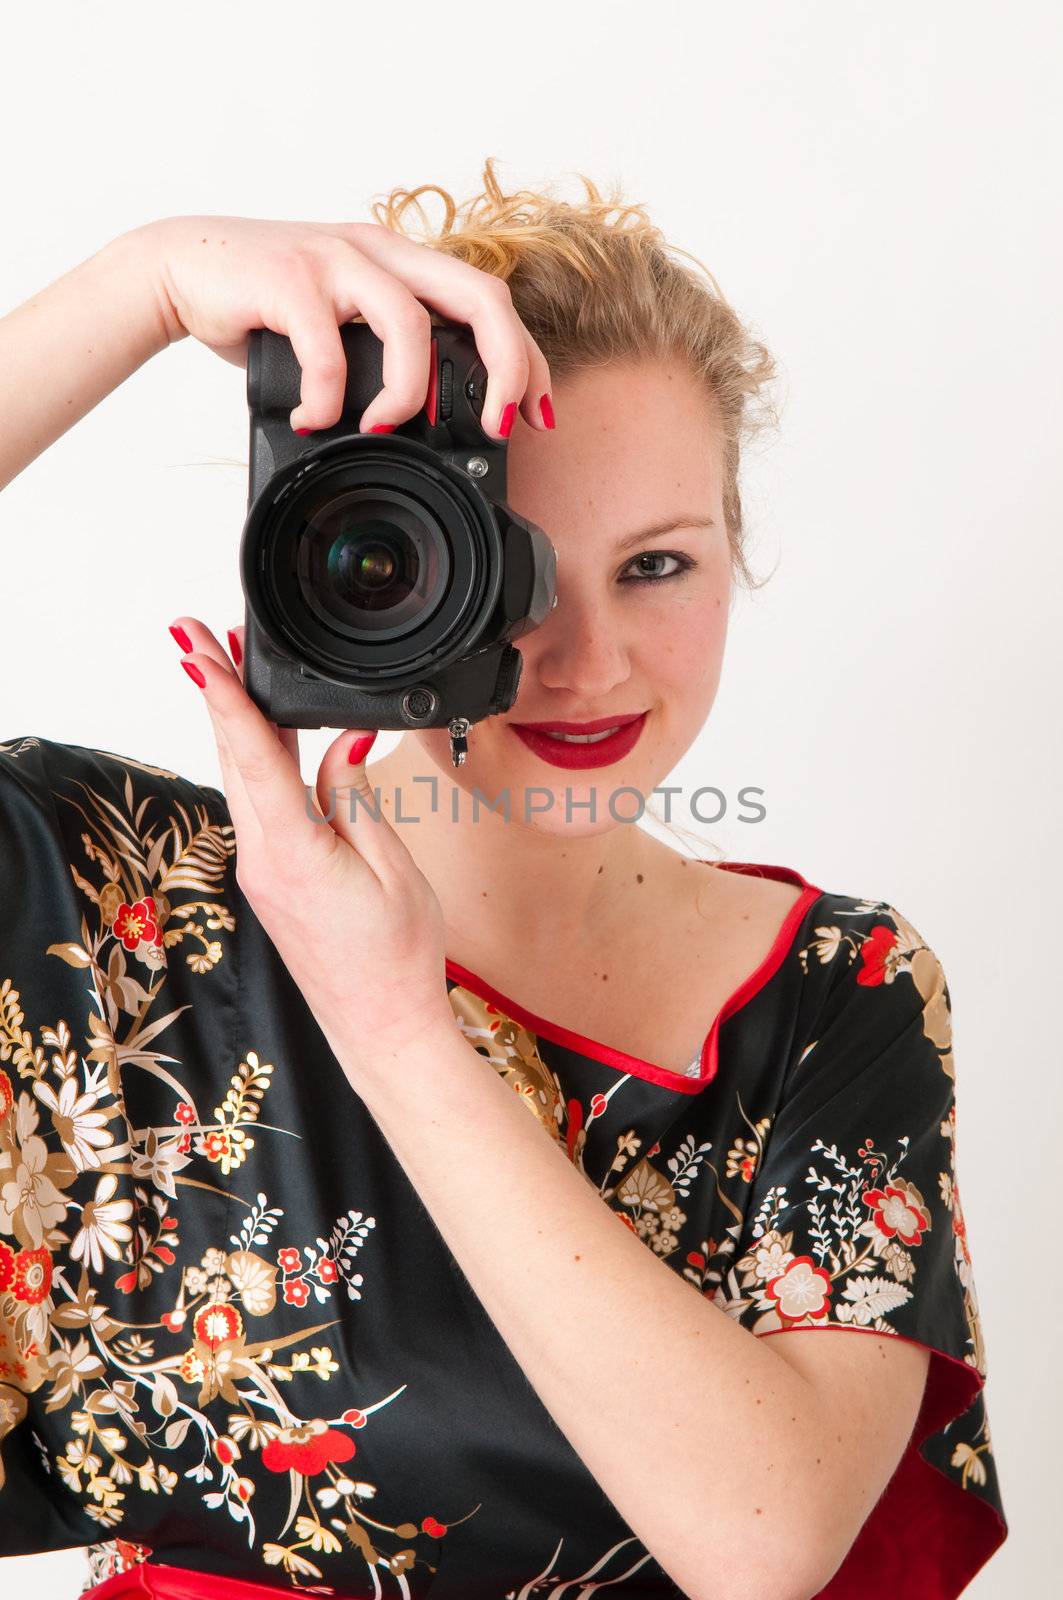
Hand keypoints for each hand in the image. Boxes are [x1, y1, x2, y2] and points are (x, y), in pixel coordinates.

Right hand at [128, 213, 555, 435]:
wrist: (181, 267)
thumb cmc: (266, 304)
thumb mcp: (341, 324)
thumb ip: (383, 355)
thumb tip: (424, 423)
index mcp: (402, 262)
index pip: (491, 302)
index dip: (527, 360)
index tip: (537, 415)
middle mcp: (380, 251)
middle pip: (480, 297)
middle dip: (506, 369)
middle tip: (500, 428)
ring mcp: (337, 259)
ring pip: (412, 323)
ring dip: (411, 392)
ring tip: (387, 429)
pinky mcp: (290, 277)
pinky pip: (328, 349)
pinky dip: (328, 398)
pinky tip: (314, 421)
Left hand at [168, 614, 454, 1081]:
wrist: (379, 1026)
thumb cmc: (396, 957)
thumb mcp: (391, 868)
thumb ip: (355, 799)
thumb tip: (340, 743)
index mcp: (293, 852)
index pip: (250, 755)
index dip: (224, 694)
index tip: (196, 648)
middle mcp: (262, 859)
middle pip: (232, 756)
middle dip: (216, 689)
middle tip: (200, 630)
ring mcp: (260, 870)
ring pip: (241, 778)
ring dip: (234, 720)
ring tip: (231, 665)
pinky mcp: (270, 877)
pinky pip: (258, 803)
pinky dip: (256, 758)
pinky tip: (266, 733)